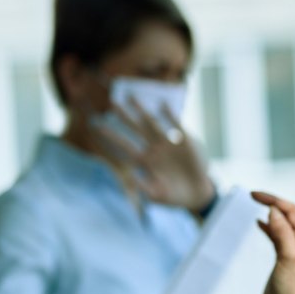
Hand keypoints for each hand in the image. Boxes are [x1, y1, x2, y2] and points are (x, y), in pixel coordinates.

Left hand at [92, 99, 214, 211]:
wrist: (196, 195)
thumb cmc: (174, 197)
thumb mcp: (158, 196)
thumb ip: (145, 189)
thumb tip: (133, 178)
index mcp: (144, 161)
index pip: (126, 146)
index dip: (113, 137)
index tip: (98, 126)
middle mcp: (153, 149)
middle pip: (136, 129)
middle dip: (124, 117)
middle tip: (112, 103)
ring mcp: (168, 144)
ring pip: (152, 124)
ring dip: (142, 111)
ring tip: (131, 97)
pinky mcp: (184, 142)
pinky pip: (175, 126)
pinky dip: (170, 115)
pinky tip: (162, 104)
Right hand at [251, 165, 294, 293]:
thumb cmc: (291, 288)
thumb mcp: (287, 257)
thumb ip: (281, 233)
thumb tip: (273, 211)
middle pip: (291, 211)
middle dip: (275, 200)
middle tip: (253, 194)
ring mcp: (292, 248)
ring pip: (282, 221)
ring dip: (270, 210)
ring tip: (254, 199)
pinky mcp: (281, 256)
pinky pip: (275, 233)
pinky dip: (267, 225)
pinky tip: (258, 221)